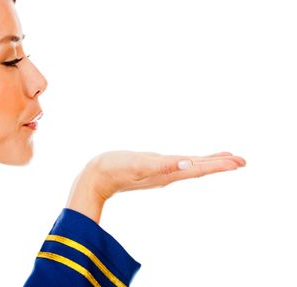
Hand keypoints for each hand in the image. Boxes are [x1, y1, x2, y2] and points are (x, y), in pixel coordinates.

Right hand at [66, 151, 245, 222]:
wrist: (96, 177)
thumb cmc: (114, 169)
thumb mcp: (139, 165)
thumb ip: (164, 165)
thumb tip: (189, 164)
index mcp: (168, 173)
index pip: (199, 169)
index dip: (219, 165)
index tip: (239, 162)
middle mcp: (168, 174)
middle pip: (199, 168)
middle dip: (221, 164)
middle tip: (241, 161)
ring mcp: (160, 172)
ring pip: (190, 167)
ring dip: (209, 163)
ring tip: (224, 160)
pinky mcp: (153, 168)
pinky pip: (179, 164)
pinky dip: (191, 161)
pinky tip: (191, 160)